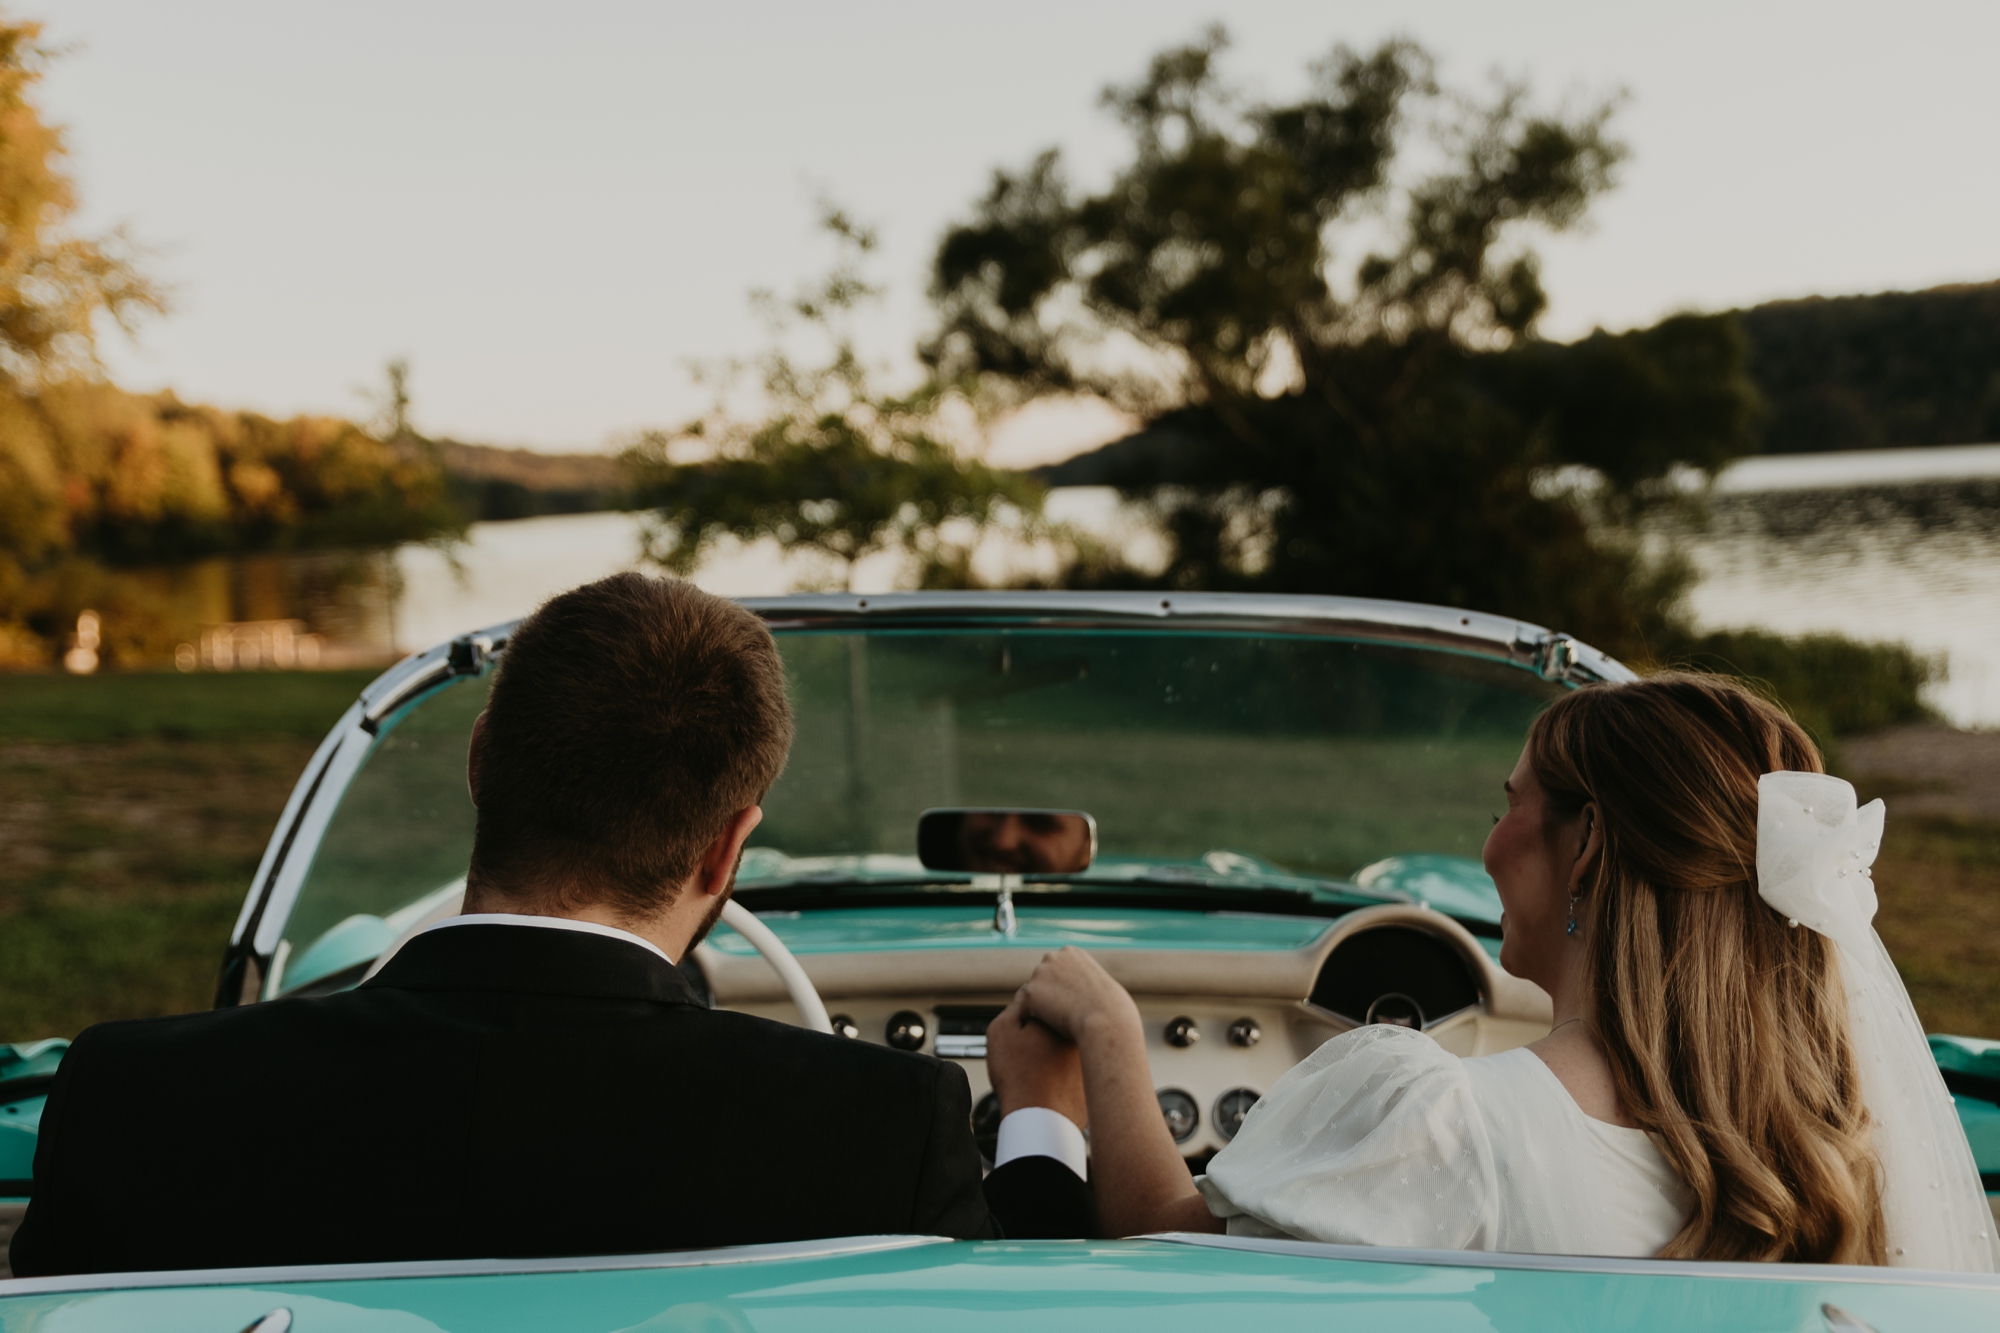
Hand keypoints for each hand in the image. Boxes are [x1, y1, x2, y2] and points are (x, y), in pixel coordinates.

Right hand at [985, 995, 1086, 1124]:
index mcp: (1062, 1018)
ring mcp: (1090, 1059)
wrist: (1037, 1119)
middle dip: (1046, 1034)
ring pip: (1069, 1048)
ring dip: (1057, 1053)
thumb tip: (1029, 996)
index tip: (1022, 1033)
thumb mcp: (1002, 1030)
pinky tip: (1050, 1085)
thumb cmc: (1018, 1076)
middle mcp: (1083, 1035)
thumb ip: (1017, 1006)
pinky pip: (1076, 1070)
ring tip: (1038, 1072)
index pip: (1048, 1004)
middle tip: (1028, 1054)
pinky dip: (1065, 1074)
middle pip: (1061, 1025)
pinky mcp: (1094, 1080)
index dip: (1029, 1016)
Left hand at [1016, 945, 1141, 1047]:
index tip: (1069, 1002)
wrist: (1105, 1018)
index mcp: (1071, 952)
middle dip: (1047, 993)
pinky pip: (1024, 1010)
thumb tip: (1082, 990)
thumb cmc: (1110, 1007)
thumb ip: (1085, 982)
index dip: (1062, 987)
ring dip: (1039, 1006)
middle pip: (1042, 977)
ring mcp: (1039, 973)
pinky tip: (1037, 1031)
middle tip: (1058, 1014)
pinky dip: (1029, 1020)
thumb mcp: (1101, 985)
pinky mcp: (1030, 992)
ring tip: (1051, 1024)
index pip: (1057, 968)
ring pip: (1033, 993)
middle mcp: (1052, 957)